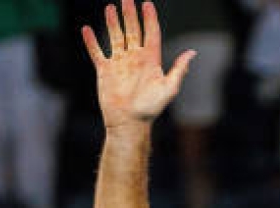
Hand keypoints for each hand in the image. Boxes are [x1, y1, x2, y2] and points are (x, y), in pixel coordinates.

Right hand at [82, 0, 195, 130]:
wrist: (129, 123)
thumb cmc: (150, 109)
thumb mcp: (169, 88)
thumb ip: (179, 70)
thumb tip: (192, 53)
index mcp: (150, 60)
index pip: (151, 33)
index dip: (149, 19)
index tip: (147, 4)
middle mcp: (135, 59)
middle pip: (133, 31)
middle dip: (130, 15)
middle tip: (127, 0)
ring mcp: (119, 63)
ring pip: (115, 37)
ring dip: (112, 23)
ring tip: (110, 8)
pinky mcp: (105, 71)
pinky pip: (97, 53)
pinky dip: (91, 42)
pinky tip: (86, 29)